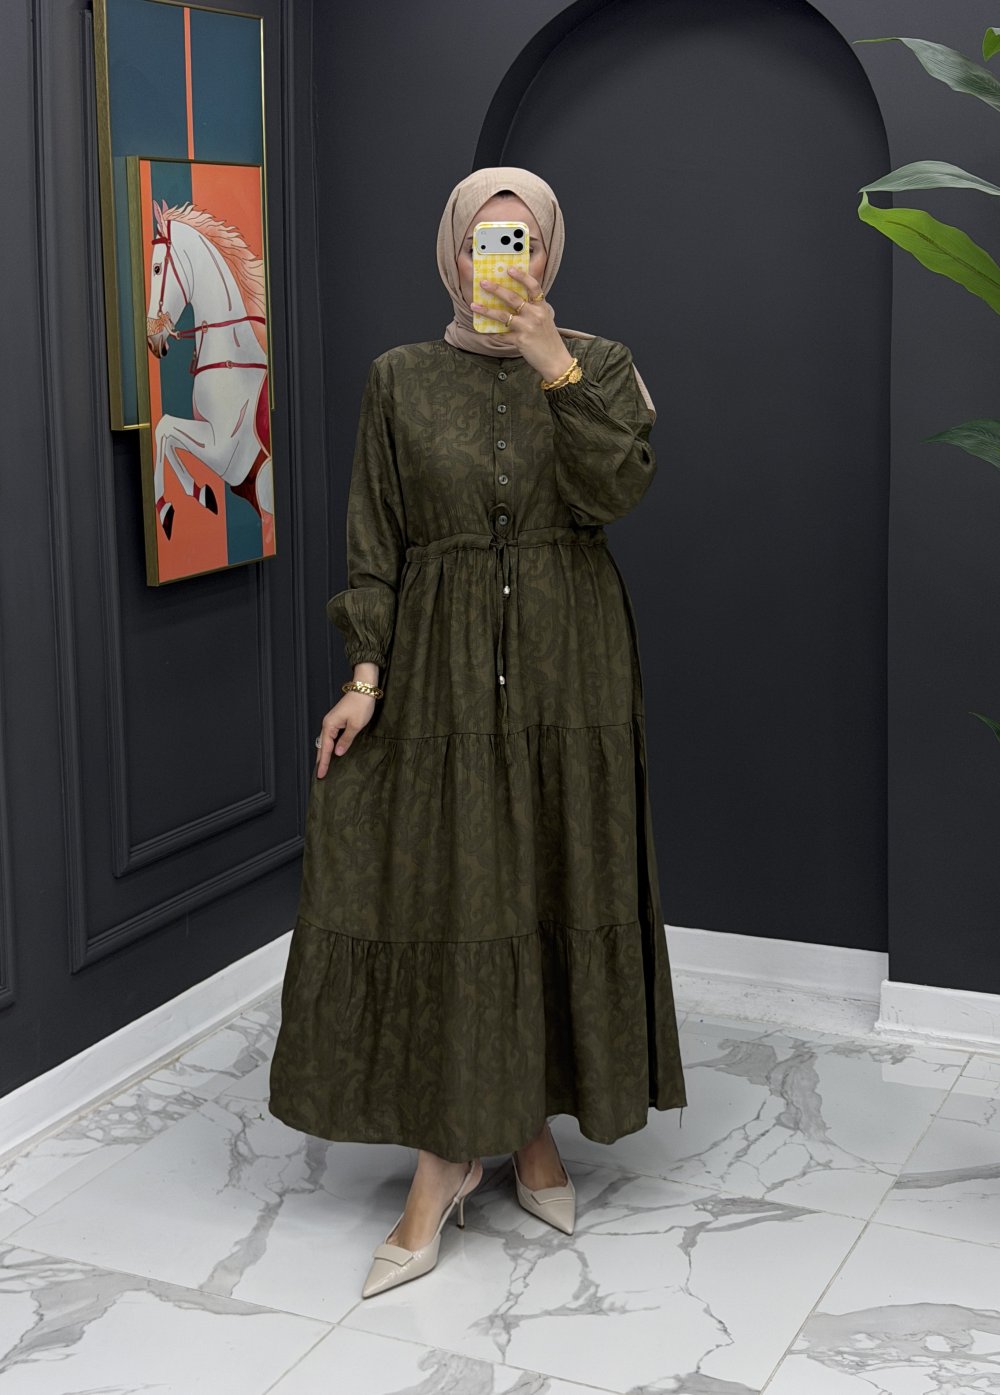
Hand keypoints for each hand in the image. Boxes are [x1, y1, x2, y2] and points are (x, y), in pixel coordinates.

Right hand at [314, 691, 375, 776]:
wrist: (364, 688)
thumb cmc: (361, 704)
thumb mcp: (355, 725)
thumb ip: (346, 740)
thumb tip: (337, 753)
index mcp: (330, 725)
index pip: (326, 749)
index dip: (324, 763)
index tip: (320, 775)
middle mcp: (327, 723)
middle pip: (322, 746)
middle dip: (321, 760)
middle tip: (319, 775)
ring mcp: (331, 721)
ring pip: (325, 742)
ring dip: (324, 754)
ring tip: (323, 767)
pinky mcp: (337, 720)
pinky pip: (330, 737)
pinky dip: (329, 746)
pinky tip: (331, 752)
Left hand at [471, 265, 575, 381]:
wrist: (555, 360)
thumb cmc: (549, 340)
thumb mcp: (545, 319)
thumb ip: (533, 309)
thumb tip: (512, 300)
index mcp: (542, 307)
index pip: (533, 286)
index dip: (521, 276)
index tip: (509, 269)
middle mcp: (535, 315)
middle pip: (513, 298)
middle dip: (496, 289)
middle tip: (483, 283)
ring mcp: (527, 327)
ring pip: (503, 315)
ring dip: (486, 310)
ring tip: (474, 305)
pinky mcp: (520, 340)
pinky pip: (502, 335)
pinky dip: (492, 333)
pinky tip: (483, 330)